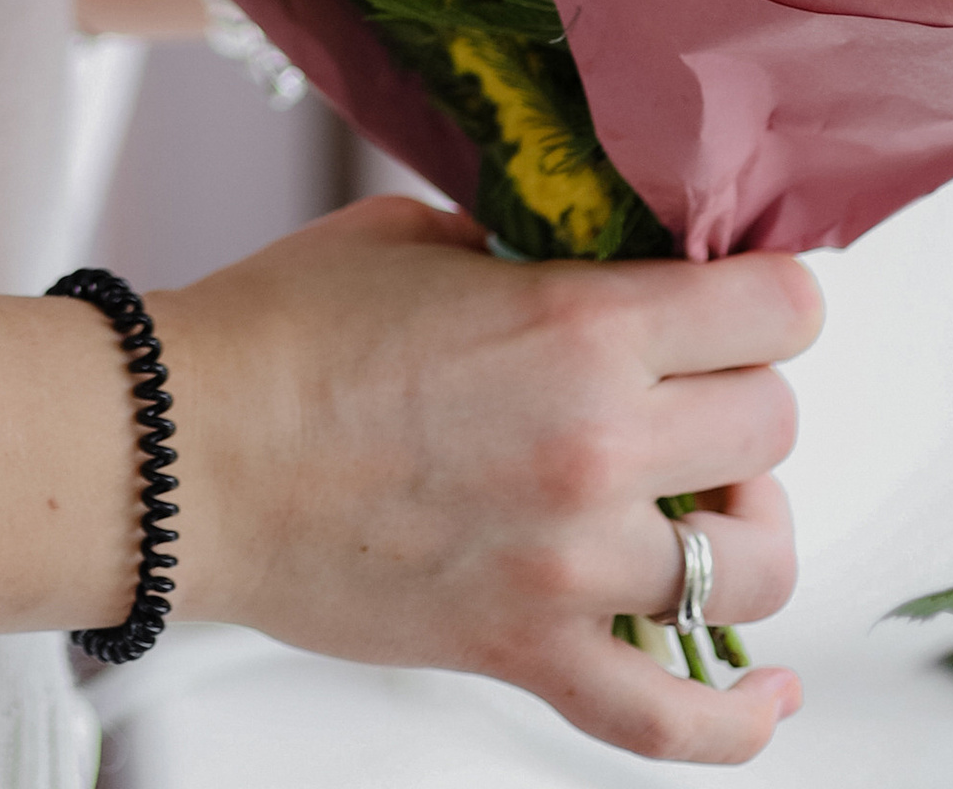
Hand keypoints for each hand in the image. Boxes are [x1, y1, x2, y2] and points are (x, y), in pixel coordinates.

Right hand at [0, 201, 818, 767]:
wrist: (177, 452)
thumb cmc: (272, 335)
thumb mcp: (410, 234)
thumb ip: (517, 248)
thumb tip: (580, 261)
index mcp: (574, 323)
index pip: (774, 309)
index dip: (773, 294)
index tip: (751, 296)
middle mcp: (597, 443)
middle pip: (773, 424)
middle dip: (740, 395)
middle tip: (688, 386)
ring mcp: (570, 560)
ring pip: (754, 562)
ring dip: (740, 527)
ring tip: (699, 505)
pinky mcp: (527, 649)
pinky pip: (674, 719)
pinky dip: (741, 716)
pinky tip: (770, 689)